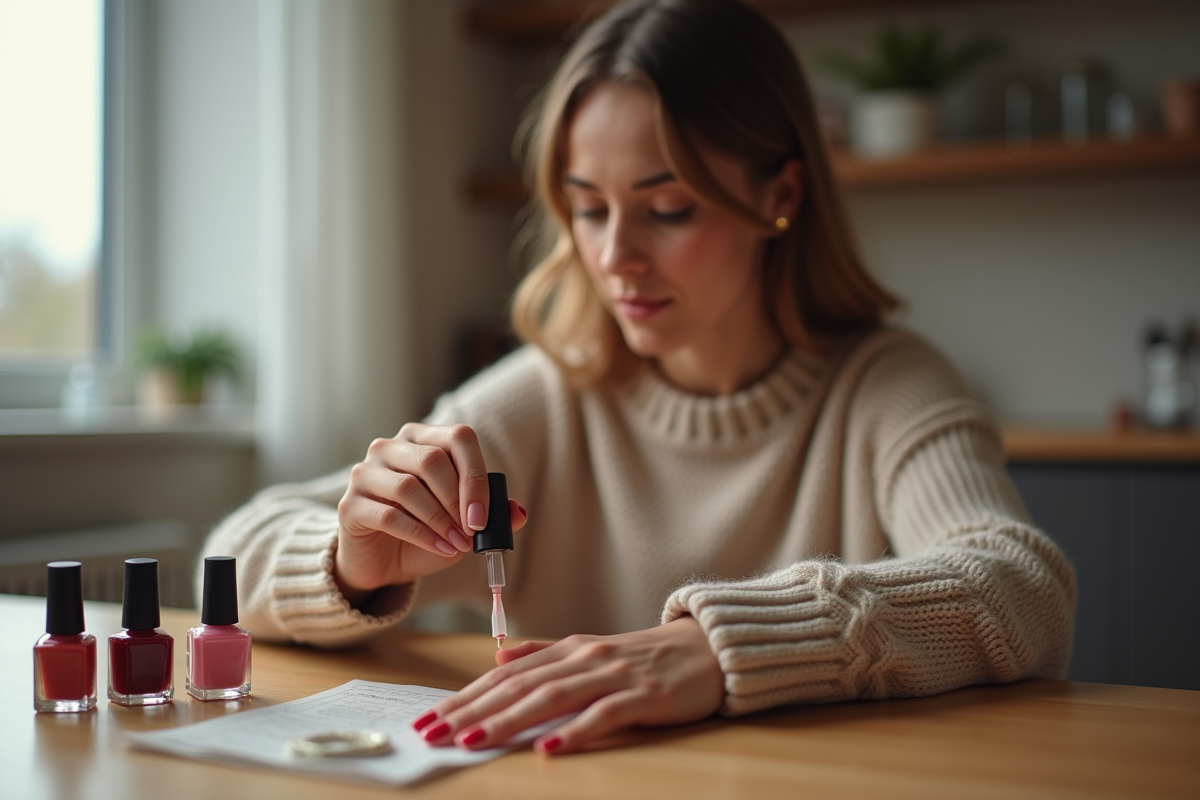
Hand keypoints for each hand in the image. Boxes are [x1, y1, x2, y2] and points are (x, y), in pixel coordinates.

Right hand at [333, 423, 526, 596]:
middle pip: (432, 461)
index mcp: (422, 439)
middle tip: (471, 532)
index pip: (457, 437)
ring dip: (440, 520)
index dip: (475, 475)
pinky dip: (420, 535)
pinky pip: (388, 515)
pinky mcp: (350, 504)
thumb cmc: (425, 533)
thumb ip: (492, 514)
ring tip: (457, 544)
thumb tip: (518, 512)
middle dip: (458, 501)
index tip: (484, 515)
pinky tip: (440, 548)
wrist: (382, 563)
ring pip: (408, 487)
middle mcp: (390, 447)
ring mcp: (365, 473)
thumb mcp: (464, 524)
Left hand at [412, 617, 725, 754]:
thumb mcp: (591, 650)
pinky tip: (549, 748)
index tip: (430, 717)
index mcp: (569, 649)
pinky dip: (576, 730)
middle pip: (519, 685)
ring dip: (509, 720)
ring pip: (552, 697)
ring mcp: (615, 675)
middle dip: (472, 710)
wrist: (708, 648)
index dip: (466, 696)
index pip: (506, 675)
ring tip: (474, 741)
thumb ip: (546, 653)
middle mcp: (585, 658)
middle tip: (434, 732)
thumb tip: (500, 658)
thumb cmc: (647, 656)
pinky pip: (605, 714)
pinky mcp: (645, 695)